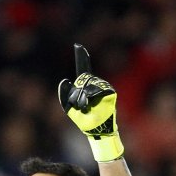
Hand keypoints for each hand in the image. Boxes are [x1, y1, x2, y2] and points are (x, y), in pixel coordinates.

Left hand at [58, 44, 123, 161]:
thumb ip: (65, 95)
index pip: (83, 68)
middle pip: (82, 79)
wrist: (95, 130)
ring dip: (82, 97)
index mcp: (86, 86)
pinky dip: (91, 96)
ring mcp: (103, 88)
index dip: (81, 57)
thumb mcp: (69, 108)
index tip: (78, 46)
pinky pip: (97, 90)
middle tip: (78, 105)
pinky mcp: (109, 93)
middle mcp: (96, 84)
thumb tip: (65, 80)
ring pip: (88, 85)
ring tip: (84, 107)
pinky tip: (90, 103)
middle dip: (76, 93)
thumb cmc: (84, 120)